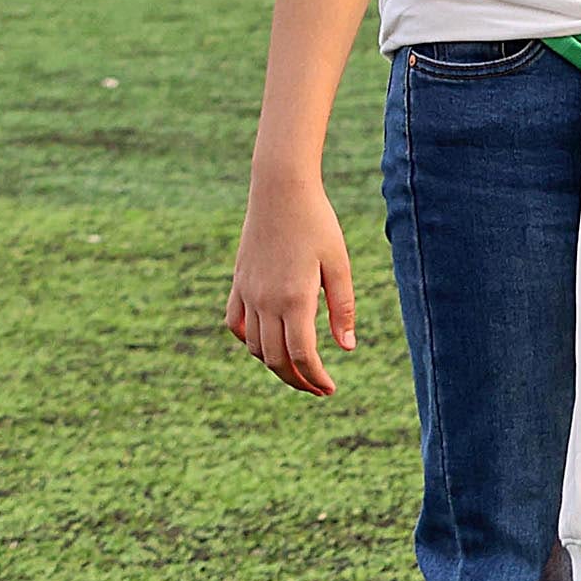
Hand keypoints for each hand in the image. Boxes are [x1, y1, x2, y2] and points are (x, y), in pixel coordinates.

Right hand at [226, 173, 359, 396]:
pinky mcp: (238, 282)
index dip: (315, 378)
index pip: (302, 355)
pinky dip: (249, 341)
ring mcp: (247, 292)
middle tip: (317, 388)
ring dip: (275, 364)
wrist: (280, 192)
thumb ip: (342, 308)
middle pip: (275, 358)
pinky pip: (235, 323)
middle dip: (296, 380)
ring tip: (298, 369)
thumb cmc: (318, 225)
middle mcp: (266, 301)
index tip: (330, 388)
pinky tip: (266, 343)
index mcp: (295, 299)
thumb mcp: (339, 265)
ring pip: (254, 345)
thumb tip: (346, 348)